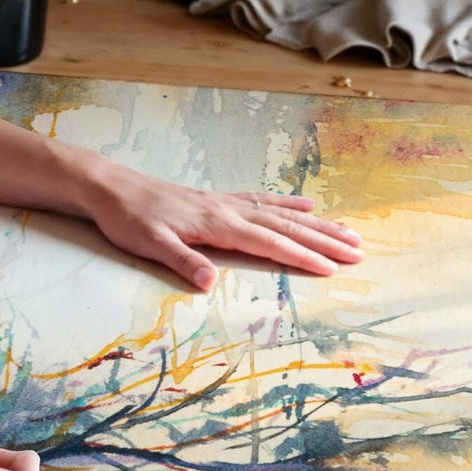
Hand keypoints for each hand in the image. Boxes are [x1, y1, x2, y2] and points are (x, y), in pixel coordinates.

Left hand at [82, 159, 362, 290]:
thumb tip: (209, 282)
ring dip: (316, 223)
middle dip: (324, 240)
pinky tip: (305, 205)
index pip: (269, 242)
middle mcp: (229, 210)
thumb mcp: (148, 244)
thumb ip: (181, 261)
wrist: (111, 188)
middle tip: (359, 252)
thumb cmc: (128, 220)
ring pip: (281, 213)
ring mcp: (226, 202)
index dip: (301, 256)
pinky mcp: (219, 199)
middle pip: (286, 226)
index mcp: (217, 224)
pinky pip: (263, 200)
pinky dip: (288, 204)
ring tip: (348, 232)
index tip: (333, 268)